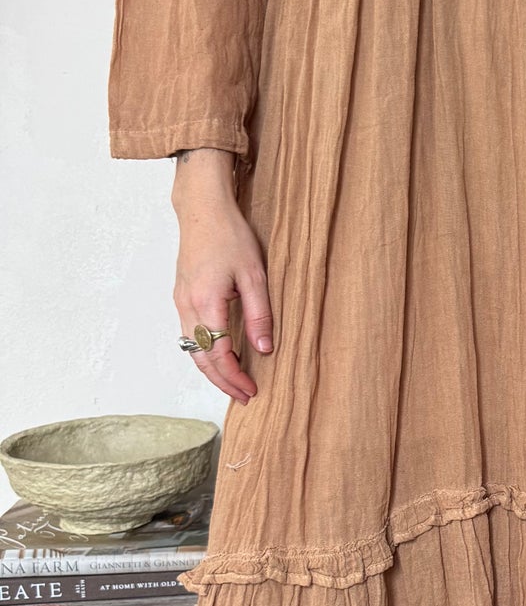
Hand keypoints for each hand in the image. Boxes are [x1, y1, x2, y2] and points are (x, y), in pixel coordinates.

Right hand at [170, 150, 272, 404]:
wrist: (202, 210)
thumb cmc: (230, 236)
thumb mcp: (255, 275)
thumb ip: (259, 314)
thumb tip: (264, 350)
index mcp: (207, 302)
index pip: (218, 354)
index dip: (235, 377)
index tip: (252, 391)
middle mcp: (187, 306)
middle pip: (200, 359)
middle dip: (222, 382)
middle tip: (244, 396)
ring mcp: (180, 301)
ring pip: (191, 349)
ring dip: (211, 370)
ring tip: (234, 382)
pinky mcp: (180, 296)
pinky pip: (188, 335)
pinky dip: (203, 352)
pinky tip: (221, 355)